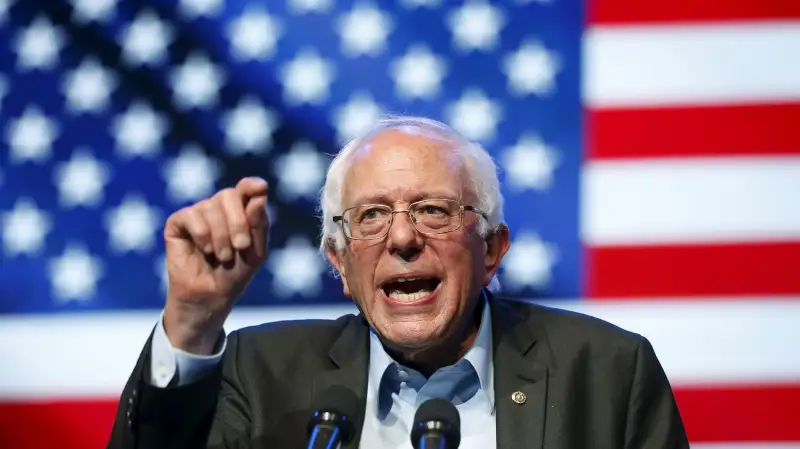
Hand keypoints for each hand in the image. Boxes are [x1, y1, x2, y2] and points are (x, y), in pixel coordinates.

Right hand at [162, 177, 269, 353]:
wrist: (210, 297)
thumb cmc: (235, 274)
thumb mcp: (255, 252)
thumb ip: (259, 224)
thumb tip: (259, 196)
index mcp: (239, 211)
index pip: (246, 189)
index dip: (252, 185)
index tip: (260, 188)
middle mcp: (218, 208)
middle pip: (229, 195)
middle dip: (238, 222)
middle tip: (241, 246)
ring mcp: (197, 214)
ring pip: (210, 207)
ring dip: (221, 236)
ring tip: (223, 257)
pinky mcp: (178, 223)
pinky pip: (192, 215)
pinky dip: (202, 234)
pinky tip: (205, 249)